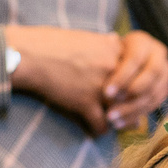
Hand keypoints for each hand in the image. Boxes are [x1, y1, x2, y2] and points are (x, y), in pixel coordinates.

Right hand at [6, 25, 133, 136]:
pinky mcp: (85, 103)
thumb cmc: (53, 43)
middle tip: (130, 114)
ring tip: (116, 123)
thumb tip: (114, 38)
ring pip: (122, 112)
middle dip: (132, 106)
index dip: (136, 85)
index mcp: (114, 51)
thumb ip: (104, 42)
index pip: (138, 73)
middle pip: (134, 94)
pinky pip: (101, 125)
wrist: (30, 54)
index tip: (132, 92)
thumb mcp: (85, 37)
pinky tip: (95, 130)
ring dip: (119, 120)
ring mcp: (100, 87)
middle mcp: (112, 68)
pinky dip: (99, 130)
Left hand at [104, 31, 167, 132]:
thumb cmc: (104, 55)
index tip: (105, 93)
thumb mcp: (104, 52)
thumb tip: (110, 41)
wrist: (117, 60)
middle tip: (110, 112)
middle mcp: (159, 55)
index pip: (135, 60)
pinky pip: (154, 104)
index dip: (122, 77)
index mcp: (143, 42)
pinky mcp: (164, 88)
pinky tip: (120, 124)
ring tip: (113, 121)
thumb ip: (107, 54)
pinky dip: (137, 115)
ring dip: (133, 111)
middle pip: (149, 78)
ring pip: (153, 94)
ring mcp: (165, 72)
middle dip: (129, 97)